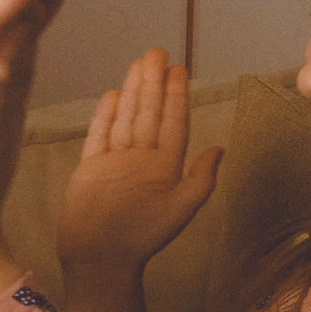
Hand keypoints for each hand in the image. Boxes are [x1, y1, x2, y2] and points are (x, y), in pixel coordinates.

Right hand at [57, 49, 222, 284]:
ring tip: (137, 63)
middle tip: (156, 52)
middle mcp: (141, 159)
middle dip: (153, 82)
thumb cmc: (143, 238)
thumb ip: (200, 179)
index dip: (176, 95)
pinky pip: (99, 134)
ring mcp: (115, 161)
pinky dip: (105, 115)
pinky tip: (112, 94)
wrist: (100, 259)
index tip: (179, 69)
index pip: (173, 122)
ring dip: (132, 90)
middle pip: (149, 113)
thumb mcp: (180, 209)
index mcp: (165, 167)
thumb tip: (220, 149)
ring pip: (126, 117)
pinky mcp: (91, 167)